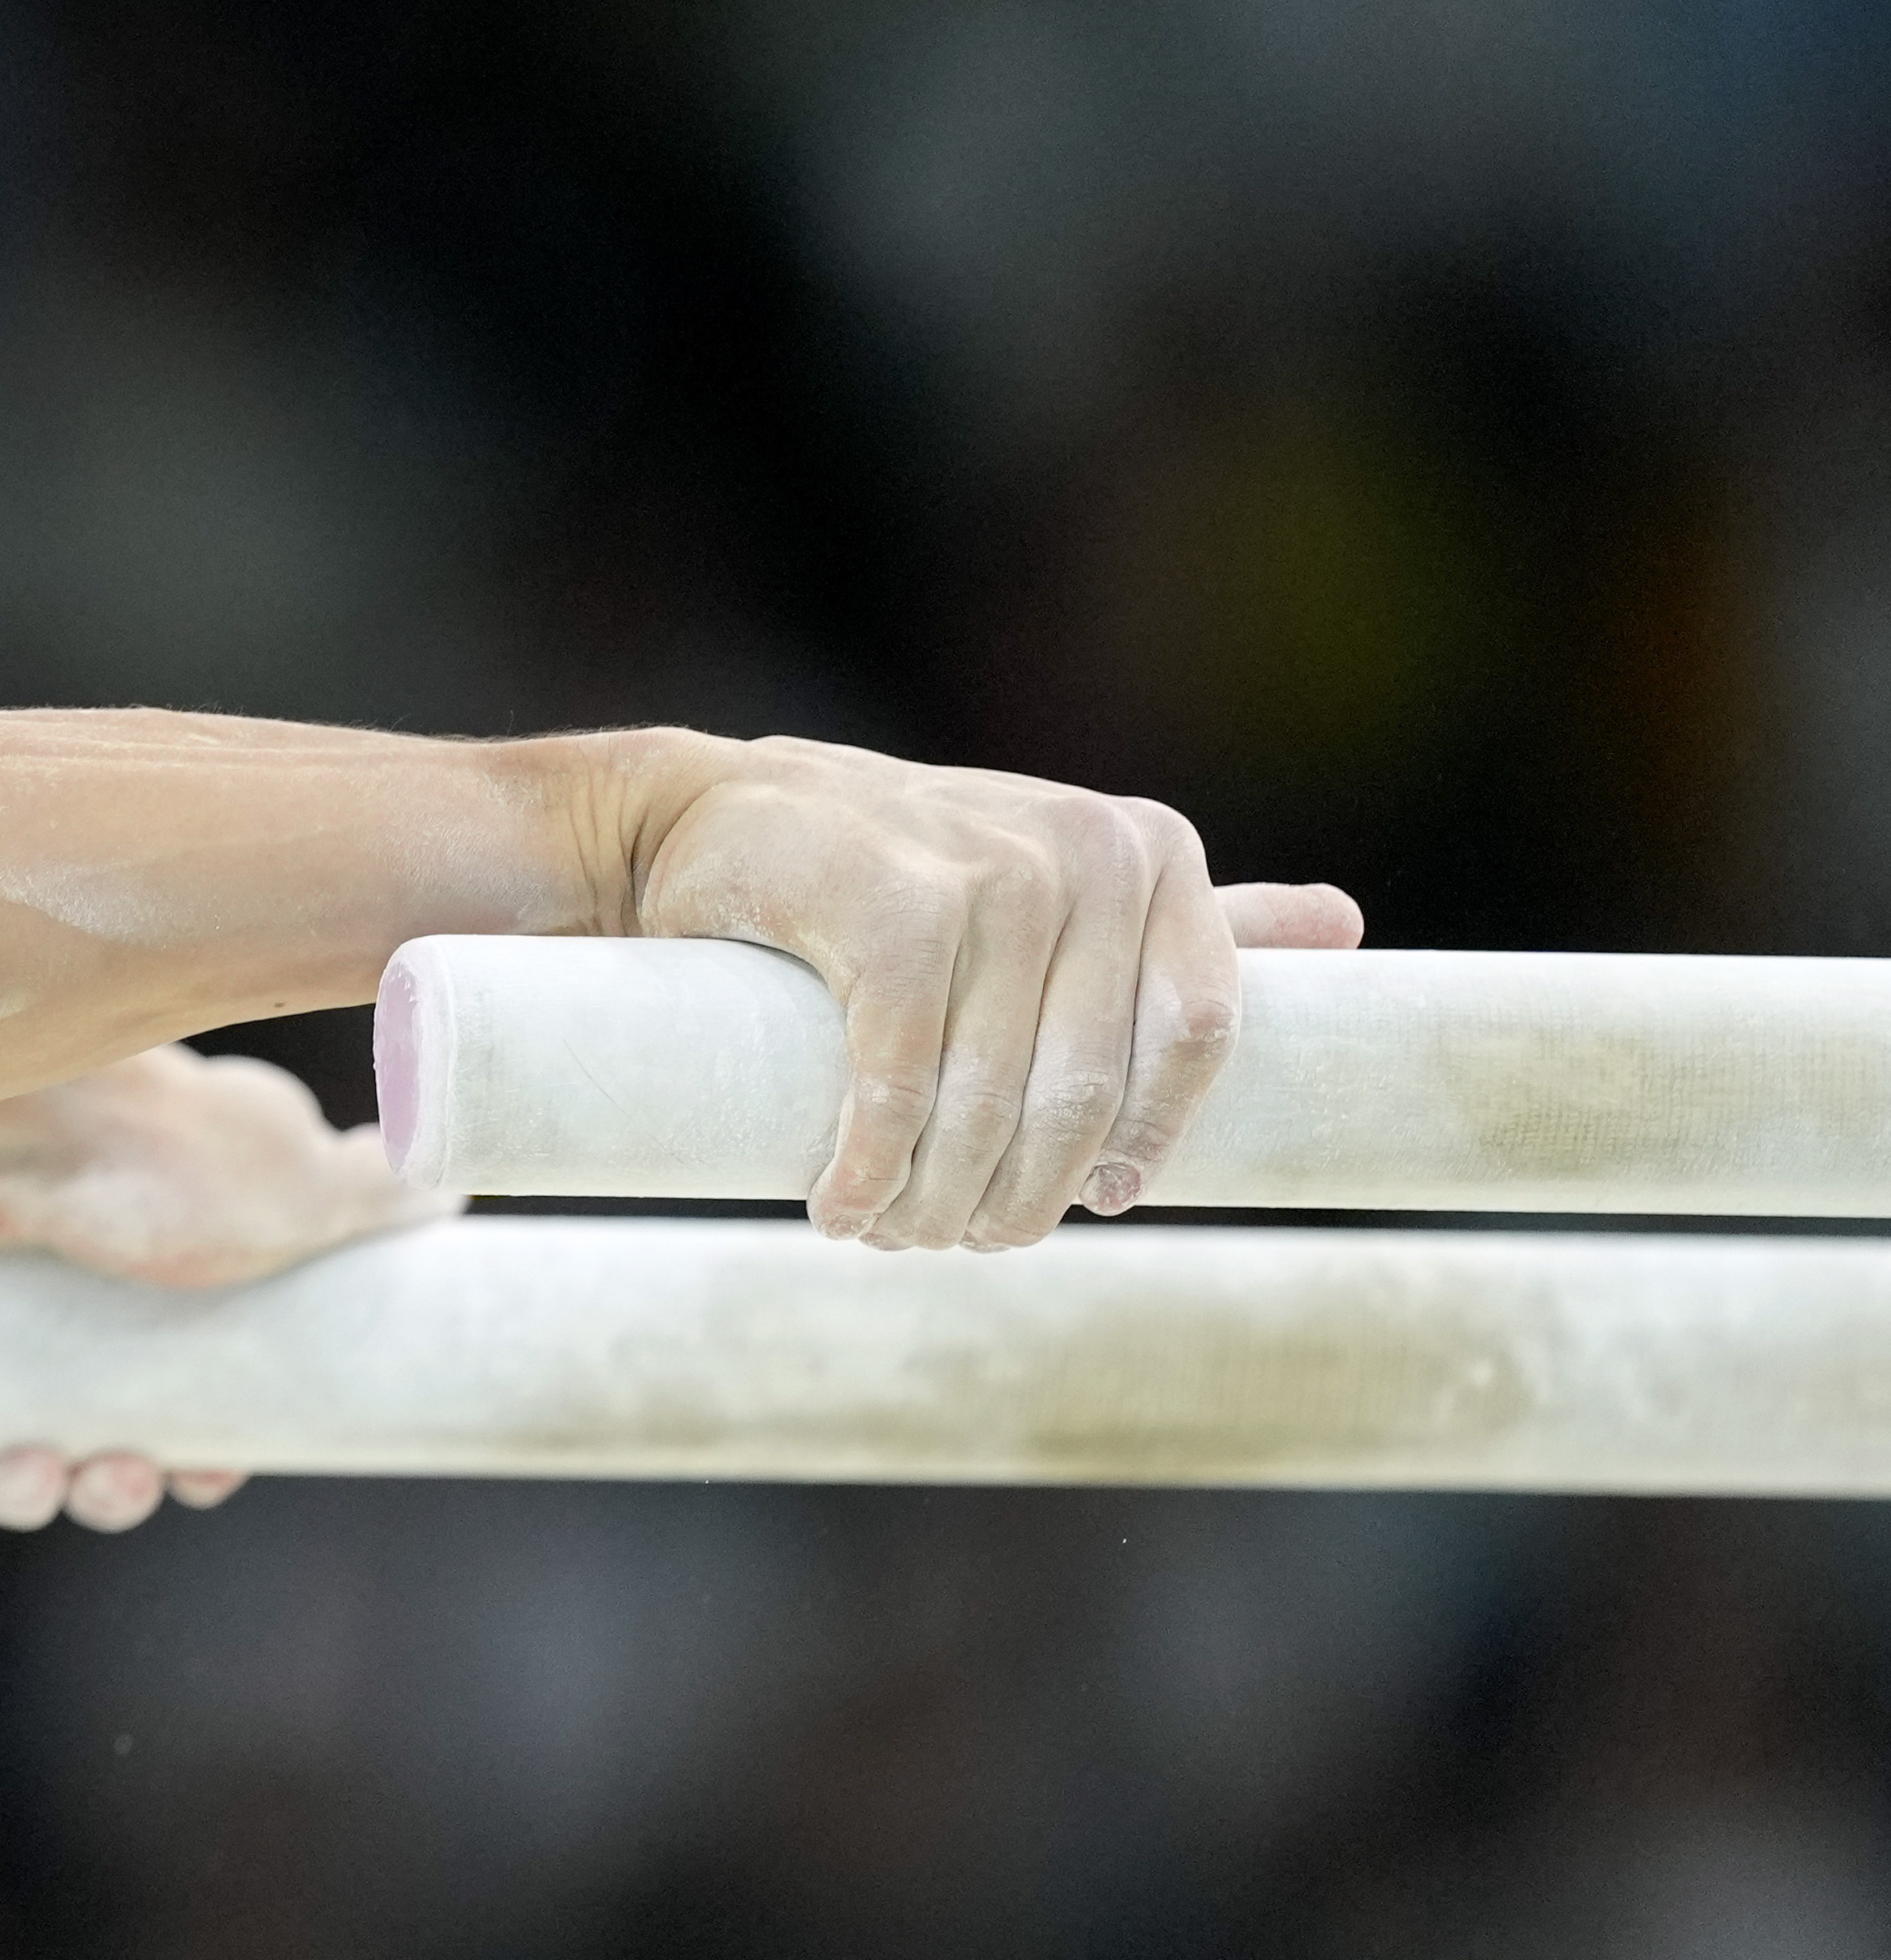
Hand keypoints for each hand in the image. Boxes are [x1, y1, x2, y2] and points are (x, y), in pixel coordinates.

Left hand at [0, 1046, 446, 1533]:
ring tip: (32, 1472)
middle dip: (120, 1487)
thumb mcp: (298, 1183)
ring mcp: (0, 1295)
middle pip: (110, 1431)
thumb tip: (454, 1188)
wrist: (5, 1113)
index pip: (202, 1394)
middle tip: (116, 1480)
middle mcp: (88, 1284)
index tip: (204, 1470)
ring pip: (20, 1440)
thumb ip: (377, 1194)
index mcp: (179, 1265)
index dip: (207, 1454)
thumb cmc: (157, 1156)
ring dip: (31, 1489)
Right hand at [613, 732, 1365, 1250]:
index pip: (1197, 1037)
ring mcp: (993, 873)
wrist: (705, 813)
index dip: (1149, 1142)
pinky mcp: (894, 911)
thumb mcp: (1056, 880)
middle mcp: (1087, 849)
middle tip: (965, 1239)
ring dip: (939, 1201)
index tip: (1097, 1201)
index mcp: (1147, 848)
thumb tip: (1347, 923)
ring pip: (994, 1104)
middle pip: (1086, 1091)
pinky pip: (902, 1088)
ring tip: (900, 1233)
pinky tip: (840, 1205)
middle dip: (1022, 1193)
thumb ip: (1185, 914)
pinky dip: (868, 1171)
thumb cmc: (893, 865)